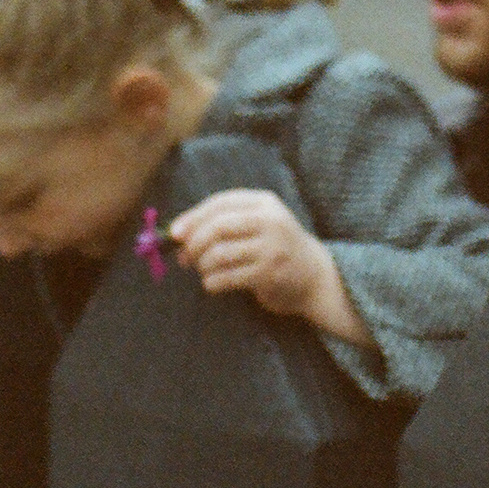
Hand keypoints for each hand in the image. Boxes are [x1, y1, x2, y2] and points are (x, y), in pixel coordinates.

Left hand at [164, 190, 370, 346]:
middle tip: (185, 258)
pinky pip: (226, 277)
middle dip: (194, 244)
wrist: (314, 276)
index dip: (193, 217)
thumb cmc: (274, 248)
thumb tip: (177, 235)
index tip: (174, 234)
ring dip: (203, 266)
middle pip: (218, 227)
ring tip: (205, 271)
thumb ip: (223, 222)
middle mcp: (270, 221)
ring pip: (219, 254)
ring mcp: (272, 247)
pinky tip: (213, 284)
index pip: (220, 203)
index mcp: (264, 203)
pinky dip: (212, 282)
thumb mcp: (257, 224)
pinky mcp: (269, 273)